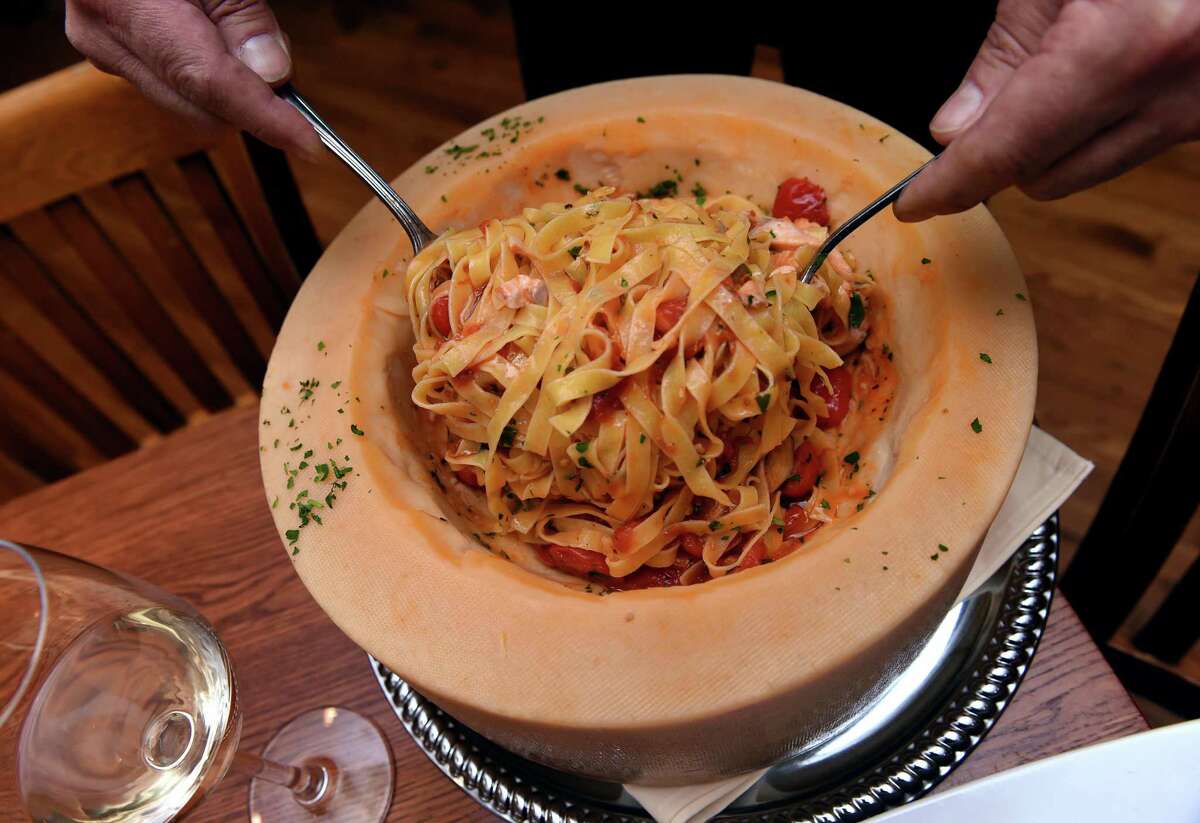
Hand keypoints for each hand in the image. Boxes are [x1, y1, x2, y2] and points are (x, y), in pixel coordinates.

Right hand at [65, 0, 320, 157]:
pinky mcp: (112, 55)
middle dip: (248, 97)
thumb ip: (242, 16)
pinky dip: (202, 76)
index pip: (208, 82)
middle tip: (270, 53)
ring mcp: (104, 50)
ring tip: (228, 29)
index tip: (308, 142)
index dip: (264, 117)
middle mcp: (106, 36)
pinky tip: (209, 39)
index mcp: (125, 4)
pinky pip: (172, 87)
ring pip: (189, 104)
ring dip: (226, 86)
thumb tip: (273, 73)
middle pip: (201, 107)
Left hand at [895, 0, 1199, 221]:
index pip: (1007, 151)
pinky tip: (1099, 73)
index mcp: (1125, 49)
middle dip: (1000, 152)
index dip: (948, 185)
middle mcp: (1173, 95)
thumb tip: (953, 130)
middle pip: (1041, 176)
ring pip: (1084, 171)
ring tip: (1059, 65)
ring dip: (1050, 141)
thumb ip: (1005, 53)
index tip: (913, 203)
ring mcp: (1199, 112)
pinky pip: (1127, 147)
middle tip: (986, 102)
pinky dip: (1096, 126)